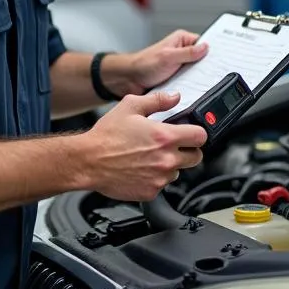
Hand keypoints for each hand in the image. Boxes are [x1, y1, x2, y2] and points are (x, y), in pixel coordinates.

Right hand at [80, 90, 207, 202]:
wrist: (88, 161)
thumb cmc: (106, 136)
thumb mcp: (130, 107)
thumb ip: (157, 100)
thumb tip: (174, 97)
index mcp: (165, 137)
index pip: (200, 136)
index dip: (196, 133)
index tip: (190, 133)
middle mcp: (166, 159)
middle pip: (196, 157)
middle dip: (187, 150)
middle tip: (172, 146)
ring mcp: (160, 178)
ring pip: (178, 172)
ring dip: (170, 165)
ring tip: (150, 158)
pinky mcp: (151, 192)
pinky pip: (162, 185)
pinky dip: (155, 179)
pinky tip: (141, 169)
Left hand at [103, 30, 207, 96]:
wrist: (129, 80)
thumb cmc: (143, 63)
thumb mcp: (168, 57)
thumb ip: (187, 53)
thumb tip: (205, 48)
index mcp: (182, 40)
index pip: (205, 43)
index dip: (214, 51)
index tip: (223, 59)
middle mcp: (182, 51)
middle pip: (204, 59)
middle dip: (208, 67)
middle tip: (215, 74)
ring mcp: (181, 65)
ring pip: (198, 73)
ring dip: (199, 79)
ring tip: (205, 84)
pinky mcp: (178, 78)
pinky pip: (190, 83)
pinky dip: (192, 87)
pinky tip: (195, 91)